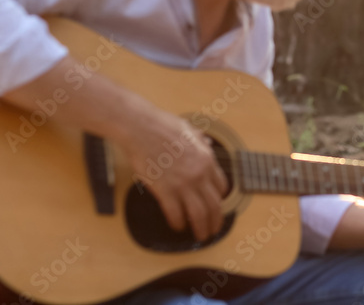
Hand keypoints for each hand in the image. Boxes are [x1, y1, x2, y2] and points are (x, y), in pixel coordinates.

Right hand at [122, 111, 227, 241]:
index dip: (220, 199)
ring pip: (199, 214)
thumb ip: (200, 140)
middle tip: (214, 230)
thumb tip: (207, 143)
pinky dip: (177, 223)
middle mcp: (199, 174)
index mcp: (207, 160)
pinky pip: (175, 213)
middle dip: (216, 221)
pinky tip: (177, 227)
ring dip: (201, 228)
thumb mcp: (189, 130)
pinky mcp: (164, 190)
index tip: (216, 206)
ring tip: (200, 237)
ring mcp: (182, 183)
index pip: (221, 186)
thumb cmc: (162, 126)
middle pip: (214, 205)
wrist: (141, 128)